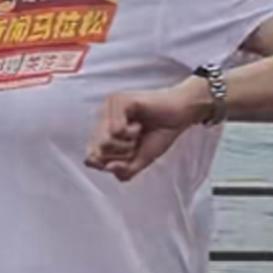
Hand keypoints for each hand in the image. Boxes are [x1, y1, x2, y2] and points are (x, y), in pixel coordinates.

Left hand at [85, 81, 210, 181]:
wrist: (181, 116)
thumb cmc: (160, 134)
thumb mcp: (140, 161)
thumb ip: (123, 171)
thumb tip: (107, 168)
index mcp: (102, 133)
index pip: (91, 158)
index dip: (110, 164)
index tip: (128, 156)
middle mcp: (101, 120)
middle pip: (98, 153)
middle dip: (122, 155)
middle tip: (136, 143)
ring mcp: (107, 109)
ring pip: (105, 143)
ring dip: (128, 144)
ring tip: (138, 131)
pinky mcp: (118, 101)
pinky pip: (115, 130)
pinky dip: (131, 133)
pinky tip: (139, 123)